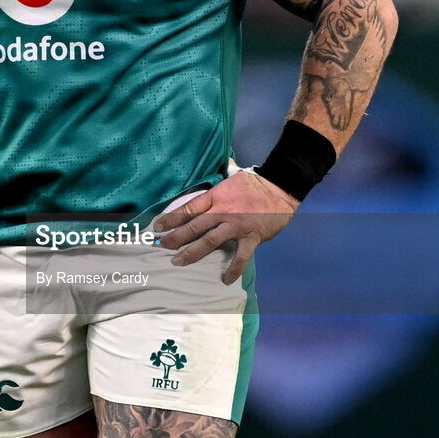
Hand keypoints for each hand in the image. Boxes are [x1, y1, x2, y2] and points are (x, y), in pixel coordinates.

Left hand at [153, 167, 298, 283]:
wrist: (280, 187)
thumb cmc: (256, 182)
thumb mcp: (234, 175)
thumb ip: (225, 172)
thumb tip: (225, 158)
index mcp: (216, 197)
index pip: (189, 208)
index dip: (171, 217)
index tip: (157, 226)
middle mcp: (222, 211)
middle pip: (194, 225)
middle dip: (175, 237)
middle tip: (161, 246)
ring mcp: (236, 225)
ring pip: (210, 240)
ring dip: (193, 252)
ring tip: (178, 261)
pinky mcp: (251, 237)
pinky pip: (240, 256)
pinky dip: (233, 269)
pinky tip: (226, 279)